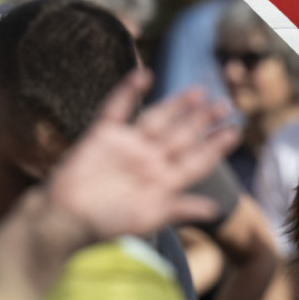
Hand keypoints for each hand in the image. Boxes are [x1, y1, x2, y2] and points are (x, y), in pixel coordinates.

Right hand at [42, 68, 235, 242]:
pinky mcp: (103, 135)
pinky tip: (143, 74)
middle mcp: (149, 160)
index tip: (235, 130)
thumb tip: (215, 209)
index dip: (214, 145)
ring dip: (176, 105)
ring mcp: (128, 146)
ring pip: (158, 119)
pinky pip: (118, 109)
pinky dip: (129, 91)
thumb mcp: (147, 219)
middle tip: (224, 104)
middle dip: (202, 121)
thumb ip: (179, 209)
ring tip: (198, 92)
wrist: (63, 219)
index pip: (196, 160)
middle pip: (181, 135)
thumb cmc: (105, 225)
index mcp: (163, 181)